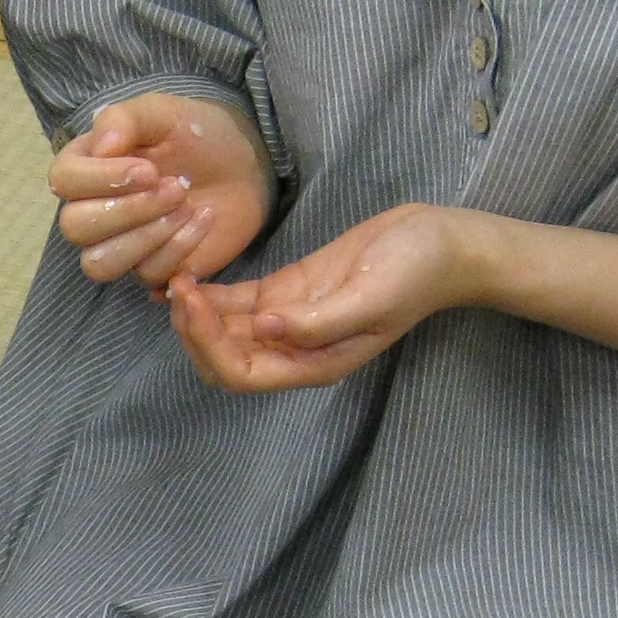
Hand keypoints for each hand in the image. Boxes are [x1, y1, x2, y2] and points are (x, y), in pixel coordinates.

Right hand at [49, 94, 275, 291]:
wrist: (243, 163)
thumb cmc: (196, 135)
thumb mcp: (162, 113)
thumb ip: (125, 119)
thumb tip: (101, 146)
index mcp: (85, 166)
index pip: (63, 181)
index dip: (101, 180)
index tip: (149, 169)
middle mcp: (91, 209)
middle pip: (75, 227)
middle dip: (129, 210)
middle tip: (176, 187)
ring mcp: (119, 245)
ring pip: (100, 263)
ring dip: (146, 237)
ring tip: (186, 206)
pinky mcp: (150, 268)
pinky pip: (147, 275)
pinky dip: (179, 248)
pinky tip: (203, 218)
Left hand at [167, 201, 493, 392]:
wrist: (443, 244)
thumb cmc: (416, 273)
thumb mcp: (371, 298)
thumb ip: (319, 321)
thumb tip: (264, 328)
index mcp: (313, 363)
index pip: (241, 374)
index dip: (207, 345)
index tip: (191, 301)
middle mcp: (295, 350)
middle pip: (223, 359)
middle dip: (193, 332)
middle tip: (177, 287)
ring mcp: (289, 320)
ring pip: (225, 330)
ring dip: (195, 312)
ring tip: (175, 277)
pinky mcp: (288, 291)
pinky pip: (238, 302)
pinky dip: (211, 293)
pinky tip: (190, 273)